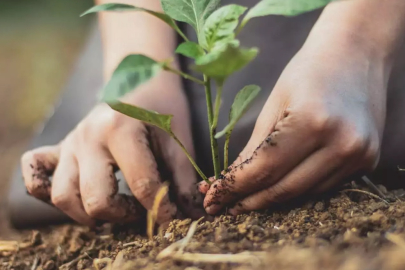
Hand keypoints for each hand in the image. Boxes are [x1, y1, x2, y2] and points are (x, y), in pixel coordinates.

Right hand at [21, 73, 201, 226]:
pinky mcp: (59, 148)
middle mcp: (88, 137)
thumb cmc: (162, 107)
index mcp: (120, 130)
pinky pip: (36, 175)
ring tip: (114, 208)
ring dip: (88, 213)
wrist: (139, 79)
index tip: (172, 218)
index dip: (161, 209)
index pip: (140, 185)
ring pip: (62, 196)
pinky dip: (46, 192)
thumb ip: (183, 178)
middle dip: (122, 215)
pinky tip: (76, 195)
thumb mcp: (178, 138)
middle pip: (95, 199)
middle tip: (140, 209)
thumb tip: (191, 212)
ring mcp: (70, 143)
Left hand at [200, 35, 388, 214]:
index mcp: (312, 121)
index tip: (211, 199)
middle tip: (222, 207)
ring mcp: (360, 155)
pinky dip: (297, 188)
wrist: (355, 53)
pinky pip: (323, 186)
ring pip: (303, 193)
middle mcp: (342, 143)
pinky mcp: (369, 160)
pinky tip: (279, 184)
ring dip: (272, 198)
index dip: (233, 189)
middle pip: (284, 189)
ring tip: (245, 197)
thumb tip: (230, 182)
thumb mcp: (273, 104)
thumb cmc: (307, 72)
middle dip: (248, 201)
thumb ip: (254, 148)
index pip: (264, 170)